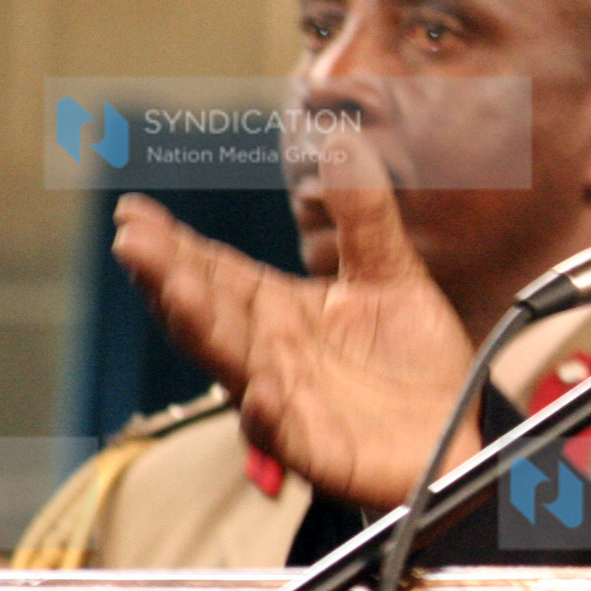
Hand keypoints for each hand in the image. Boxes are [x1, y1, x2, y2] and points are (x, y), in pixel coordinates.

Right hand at [111, 137, 482, 511]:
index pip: (218, 273)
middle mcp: (272, 355)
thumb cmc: (413, 358)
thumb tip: (339, 139)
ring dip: (203, 330)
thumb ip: (364, 214)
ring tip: (177, 292)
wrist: (457, 428)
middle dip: (170, 278)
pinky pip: (283, 436)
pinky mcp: (318, 450)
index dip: (176, 246)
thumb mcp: (392, 272)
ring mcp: (288, 404)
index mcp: (282, 312)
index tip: (133, 213)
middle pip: (210, 313)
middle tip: (133, 242)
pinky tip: (262, 390)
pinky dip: (268, 415)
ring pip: (233, 366)